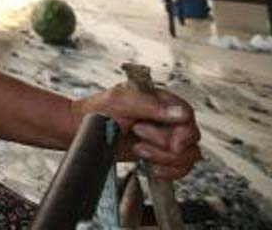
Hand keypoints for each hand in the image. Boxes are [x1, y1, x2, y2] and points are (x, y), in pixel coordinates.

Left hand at [70, 84, 201, 179]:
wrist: (80, 131)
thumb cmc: (97, 111)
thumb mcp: (120, 101)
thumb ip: (151, 105)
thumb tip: (182, 113)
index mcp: (159, 99)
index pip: (187, 113)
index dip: (183, 130)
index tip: (172, 140)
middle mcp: (166, 118)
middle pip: (191, 137)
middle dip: (164, 142)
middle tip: (138, 134)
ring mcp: (164, 138)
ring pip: (188, 155)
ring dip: (163, 157)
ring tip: (139, 148)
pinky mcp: (160, 156)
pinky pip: (180, 169)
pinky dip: (169, 172)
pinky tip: (151, 167)